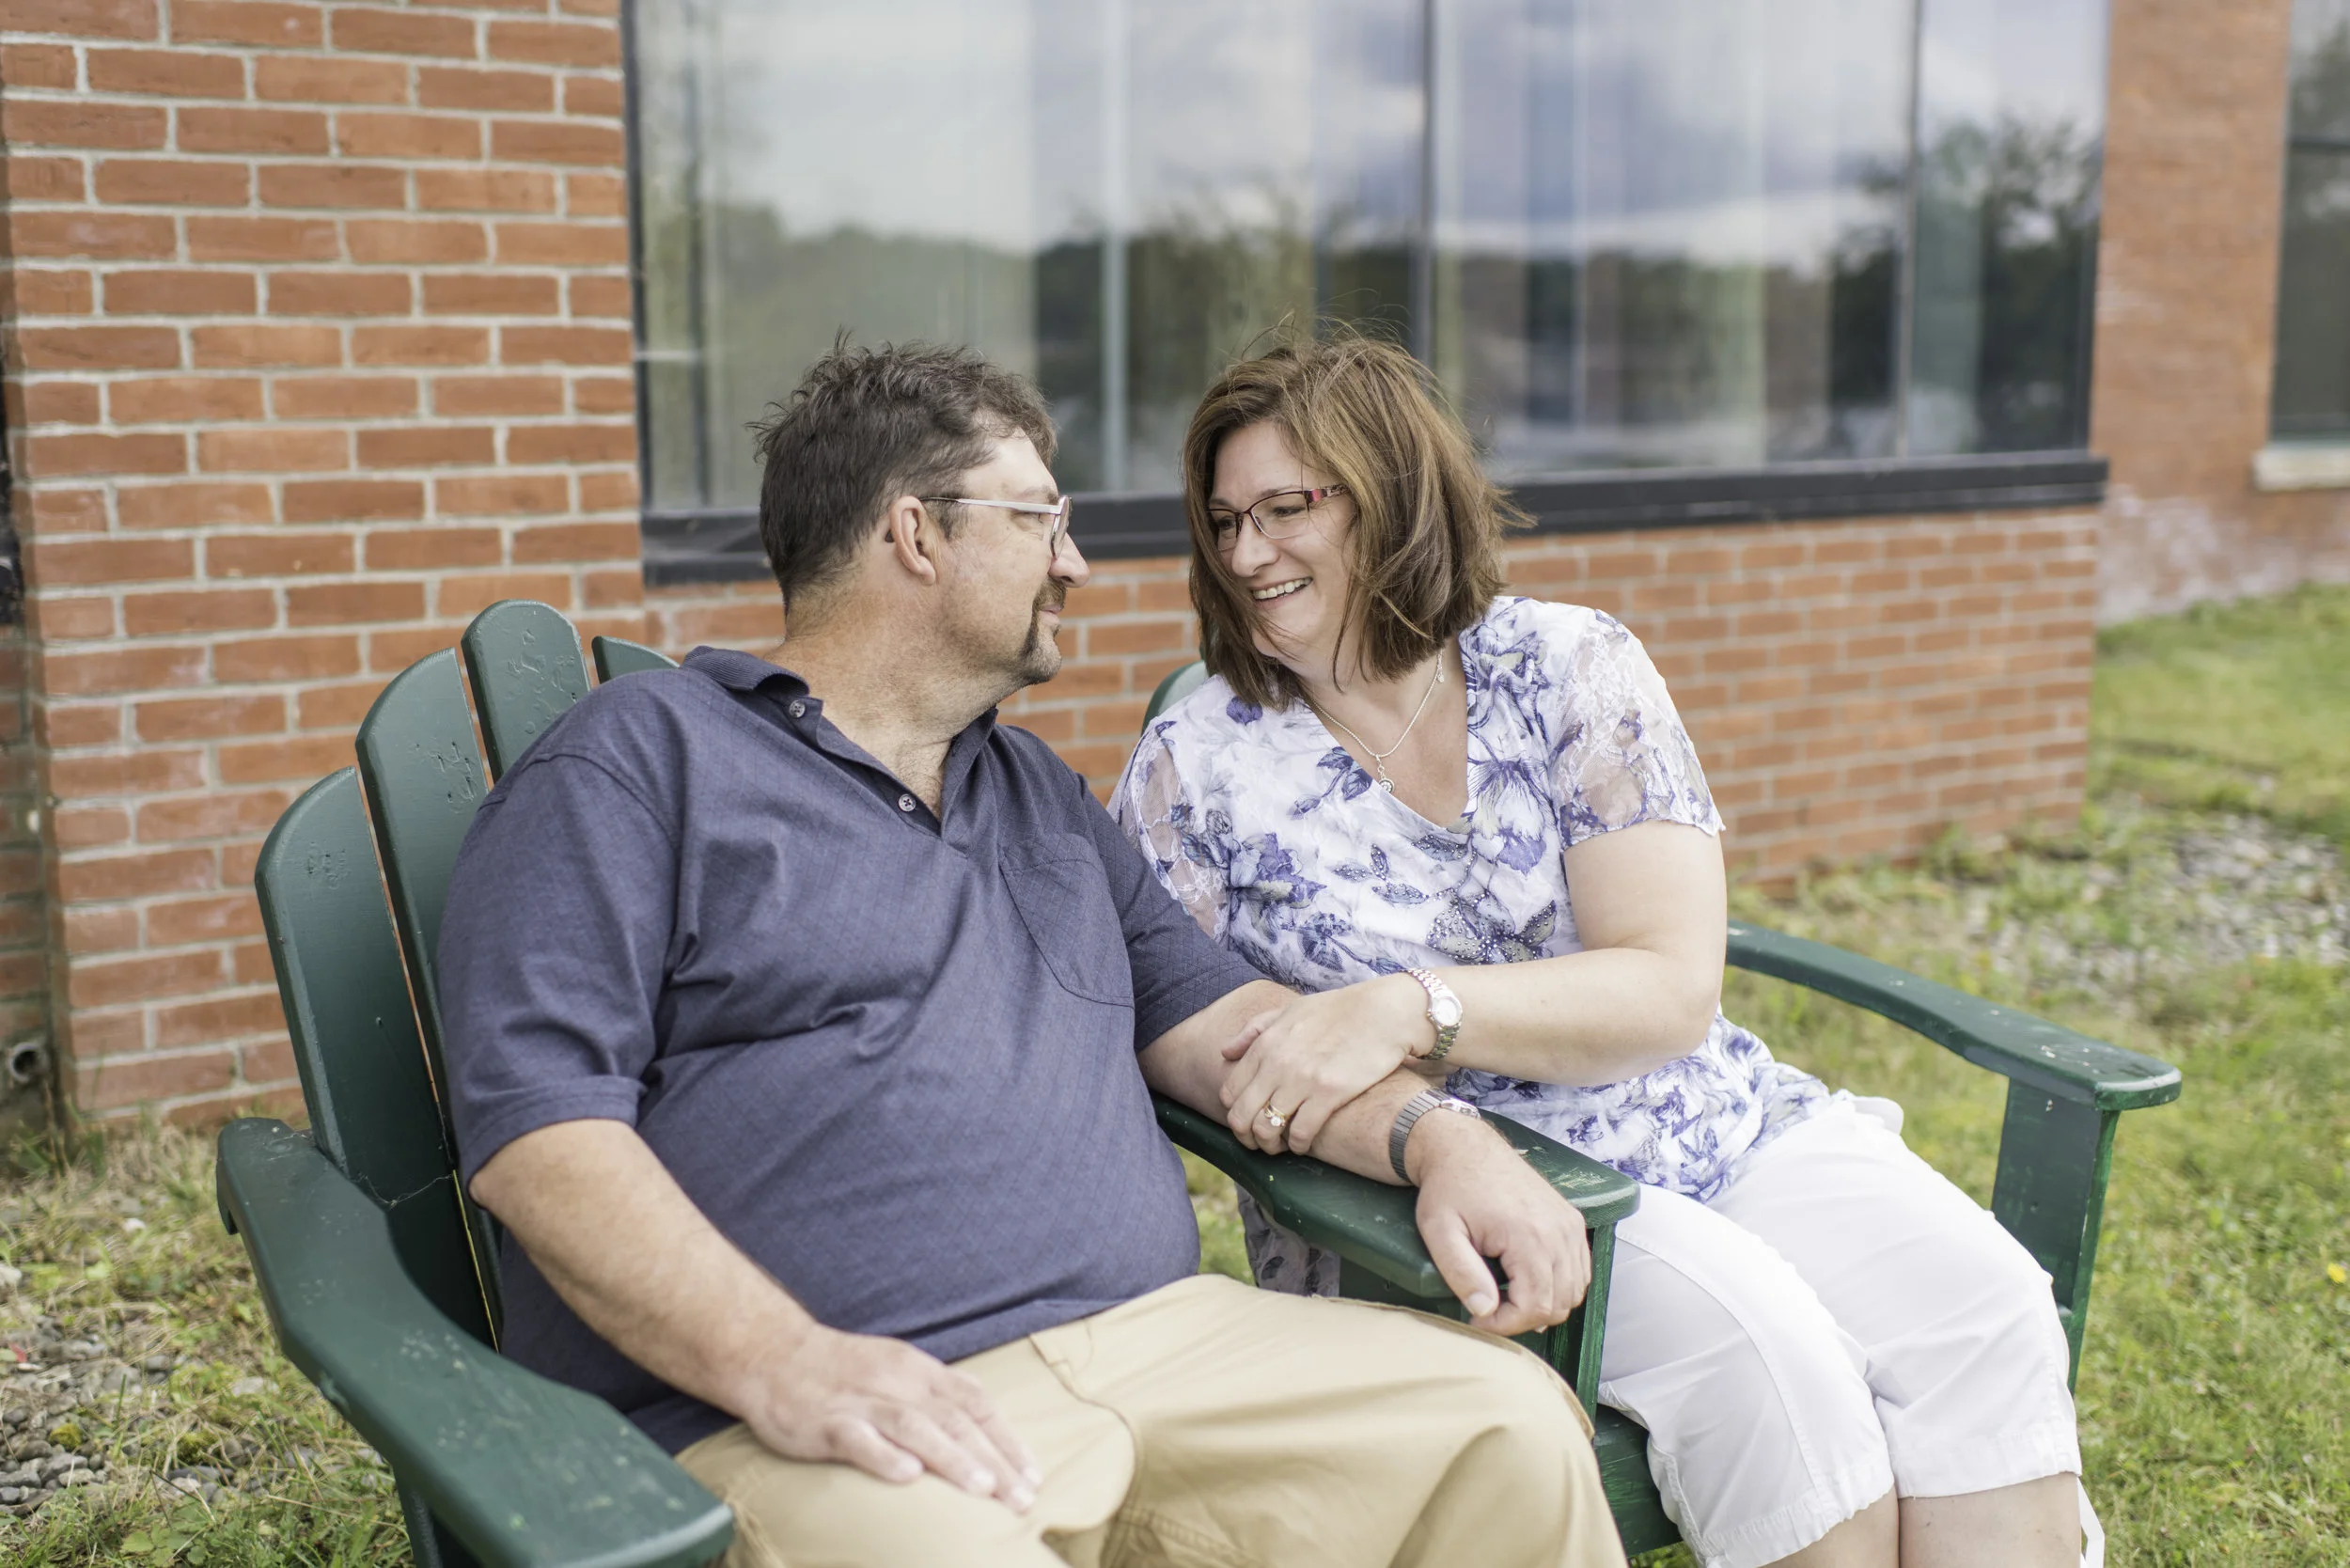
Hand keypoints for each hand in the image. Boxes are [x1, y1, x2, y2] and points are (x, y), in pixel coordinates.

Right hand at [742, 1322, 1041, 1510]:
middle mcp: (898, 1383)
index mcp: (919, 1371)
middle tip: (1022, 1498)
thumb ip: (936, 1395)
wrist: (773, 1353)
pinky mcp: (827, 1422)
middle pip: (955, 1421)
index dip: (1007, 1439)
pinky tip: (907, 1476)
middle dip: (994, 1461)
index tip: (1033, 1474)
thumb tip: (982, 1427)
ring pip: (915, 1429)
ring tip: (984, 1488)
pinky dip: (885, 1456)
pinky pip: (858, 1439)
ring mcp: (862, 1402)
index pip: (976, 1404)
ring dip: (953, 1459)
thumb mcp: (898, 1369)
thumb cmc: (842, 1369)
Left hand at [1219, 974, 1429, 1153]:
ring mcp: (1303, 1079)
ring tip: (1280, 1146)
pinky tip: (1302, 1143)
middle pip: (1241, 1116)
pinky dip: (1297, 1145)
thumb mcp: (1290, 1010)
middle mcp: (1278, 1063)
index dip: (1235, 1113)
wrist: (1384, 1012)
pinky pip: (1299, 1133)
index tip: (1249, 1120)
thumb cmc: (1339, 1009)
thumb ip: (1254, 1030)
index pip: (1230, 1092)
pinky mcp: (1330, 1094)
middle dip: (1246, 1136)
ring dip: (1270, 1145)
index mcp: (1266, 1043)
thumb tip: (1224, 1053)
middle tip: (1260, 1142)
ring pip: (1266, 1129)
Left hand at [1406, 1112, 1590, 1336]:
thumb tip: (1484, 1311)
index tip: (1478, 1319)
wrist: (1464, 1148)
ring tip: (1505, 1295)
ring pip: (1574, 1290)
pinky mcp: (1571, 1220)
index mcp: (1529, 1235)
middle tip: (1489, 1310)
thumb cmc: (1449, 1187)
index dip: (1506, 1325)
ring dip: (1543, 1303)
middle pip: (1560, 1303)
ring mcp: (1570, 1224)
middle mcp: (1559, 1230)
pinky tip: (1527, 1280)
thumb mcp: (1439, 1231)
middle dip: (1523, 1318)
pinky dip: (1559, 1285)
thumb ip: (1461, 1273)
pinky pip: (1580, 1269)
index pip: (1536, 1306)